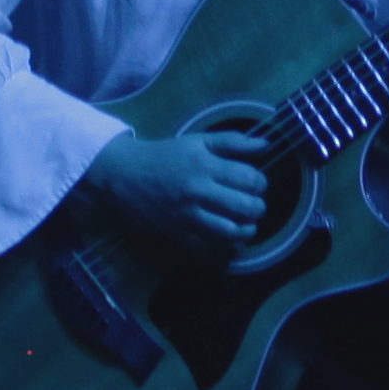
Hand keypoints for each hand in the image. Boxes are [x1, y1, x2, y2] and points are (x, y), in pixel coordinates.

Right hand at [88, 116, 276, 246]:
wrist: (122, 175)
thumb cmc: (163, 156)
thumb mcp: (196, 142)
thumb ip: (232, 142)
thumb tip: (266, 145)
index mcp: (205, 166)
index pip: (250, 179)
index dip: (260, 183)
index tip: (256, 184)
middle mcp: (198, 192)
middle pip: (245, 207)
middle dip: (258, 208)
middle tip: (254, 205)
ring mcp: (188, 216)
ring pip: (231, 232)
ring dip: (246, 230)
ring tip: (246, 224)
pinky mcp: (177, 234)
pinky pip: (209, 248)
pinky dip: (226, 246)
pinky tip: (229, 238)